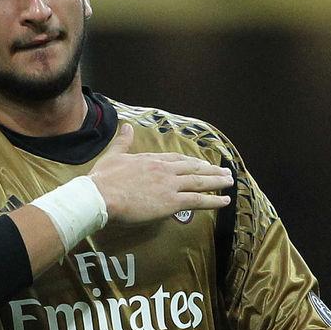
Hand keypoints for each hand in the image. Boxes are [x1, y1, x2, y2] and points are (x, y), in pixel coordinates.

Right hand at [88, 123, 233, 224]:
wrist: (101, 196)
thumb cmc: (104, 178)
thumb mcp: (113, 155)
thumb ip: (123, 141)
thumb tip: (127, 126)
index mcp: (152, 159)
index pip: (177, 159)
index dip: (191, 162)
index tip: (201, 164)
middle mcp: (165, 170)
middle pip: (193, 169)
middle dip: (210, 170)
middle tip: (224, 172)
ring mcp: (170, 186)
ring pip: (199, 182)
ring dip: (216, 182)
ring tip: (229, 182)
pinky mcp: (171, 202)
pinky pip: (197, 201)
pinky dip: (213, 200)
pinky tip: (224, 201)